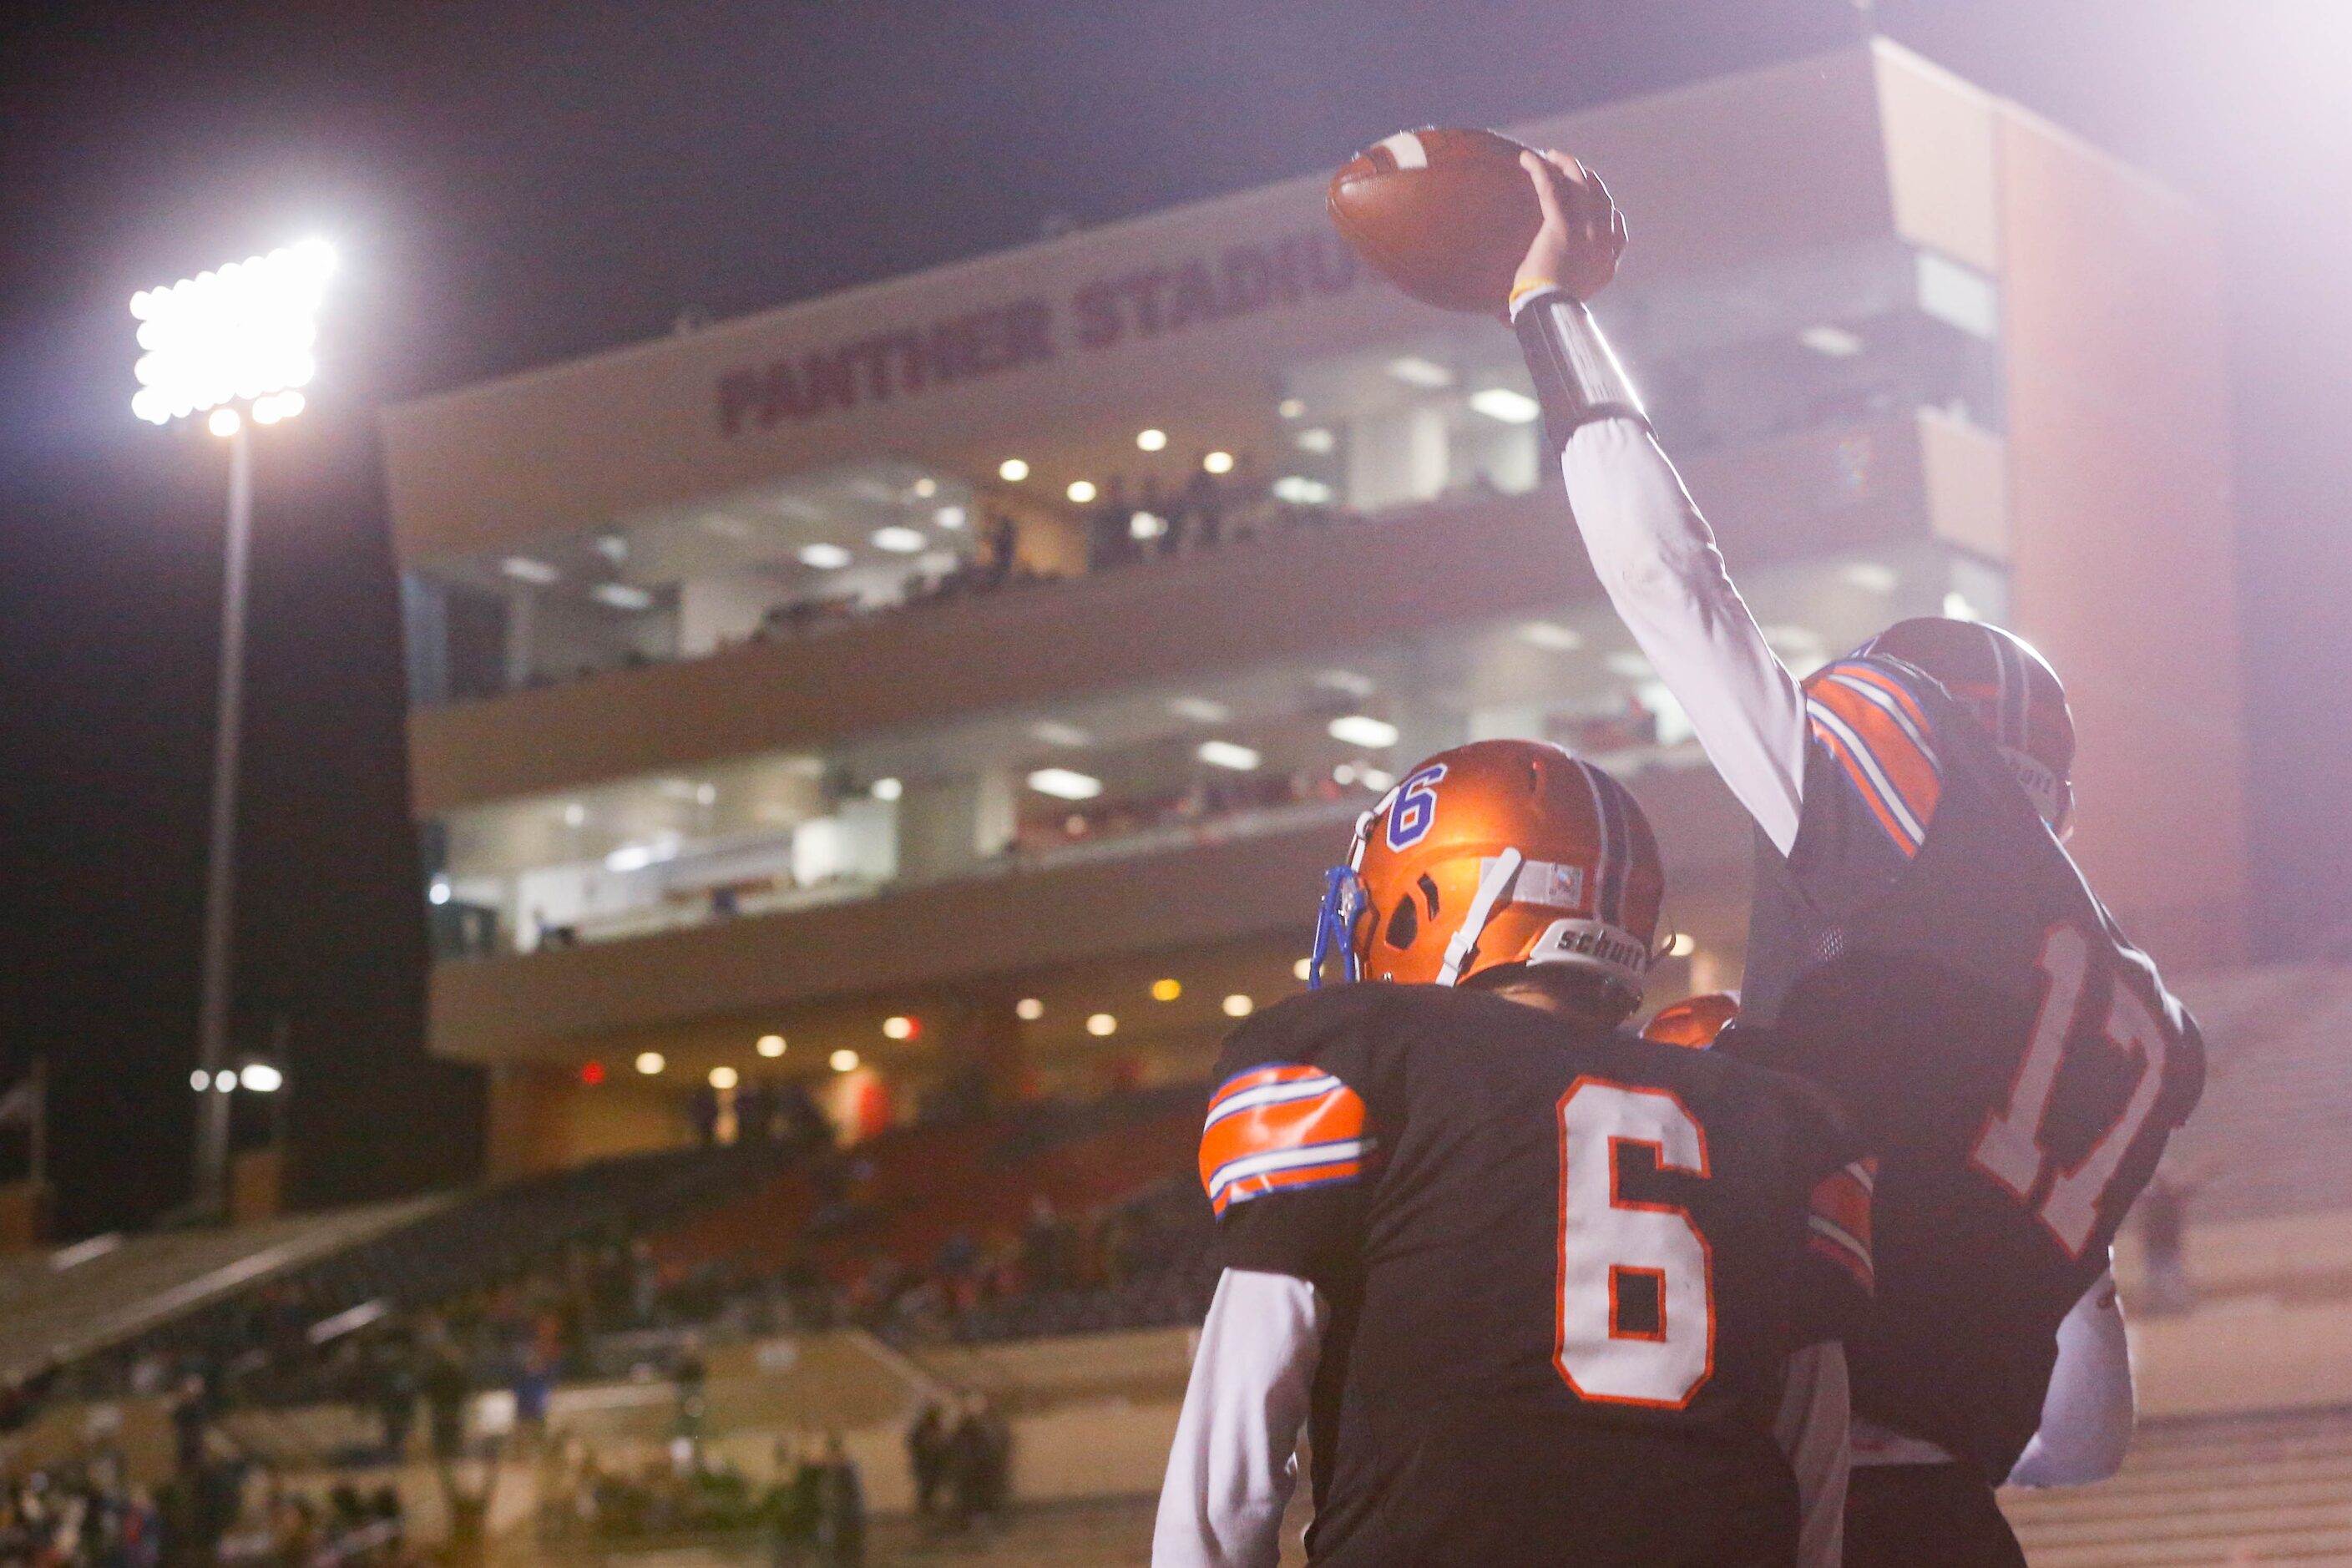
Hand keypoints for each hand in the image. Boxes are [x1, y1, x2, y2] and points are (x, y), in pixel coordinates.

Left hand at [1513, 149, 1625, 303]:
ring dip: (1566, 164)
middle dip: (1585, 176)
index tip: (1589, 195)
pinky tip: (1526, 158)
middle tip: (1565, 166)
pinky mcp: (1562, 225)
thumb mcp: (1560, 302)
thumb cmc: (1546, 314)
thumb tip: (1522, 305)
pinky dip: (1539, 169)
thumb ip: (1558, 290)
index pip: (1616, 223)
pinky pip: (1551, 187)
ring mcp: (1587, 231)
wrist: (1547, 315)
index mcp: (1609, 261)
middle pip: (1600, 195)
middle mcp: (1604, 242)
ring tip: (1549, 155)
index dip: (1603, 204)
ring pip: (1580, 184)